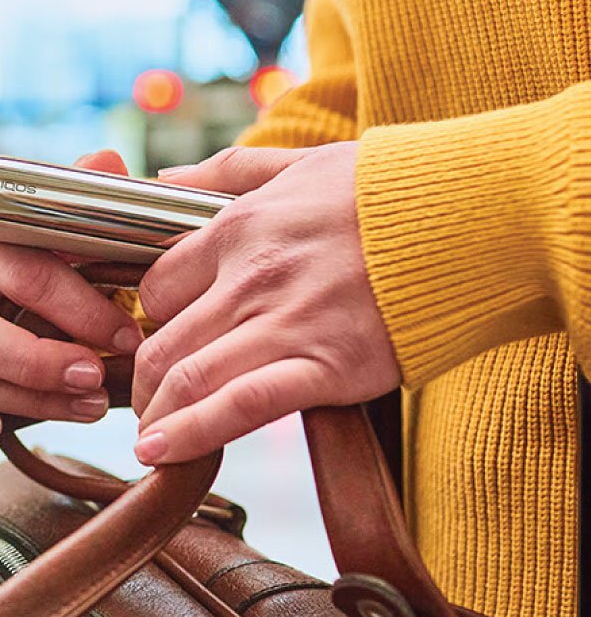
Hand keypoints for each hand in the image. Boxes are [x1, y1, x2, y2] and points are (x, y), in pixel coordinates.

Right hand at [0, 150, 145, 443]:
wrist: (24, 287)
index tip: (129, 334)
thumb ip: (86, 194)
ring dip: (27, 402)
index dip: (79, 308)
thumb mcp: (75, 220)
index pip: (22, 273)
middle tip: (95, 378)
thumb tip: (106, 160)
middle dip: (39, 363)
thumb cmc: (60, 254)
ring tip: (87, 406)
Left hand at [132, 143, 398, 464]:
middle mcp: (248, 277)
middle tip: (147, 404)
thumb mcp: (298, 163)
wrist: (474, 216)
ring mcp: (284, 323)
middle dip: (143, 382)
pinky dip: (192, 433)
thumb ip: (224, 172)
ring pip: (187, 378)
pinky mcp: (325, 366)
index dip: (151, 322)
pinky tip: (163, 453)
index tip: (159, 343)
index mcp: (237, 228)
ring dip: (157, 416)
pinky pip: (241, 405)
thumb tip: (164, 182)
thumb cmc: (388, 190)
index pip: (157, 288)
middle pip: (161, 342)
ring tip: (148, 441)